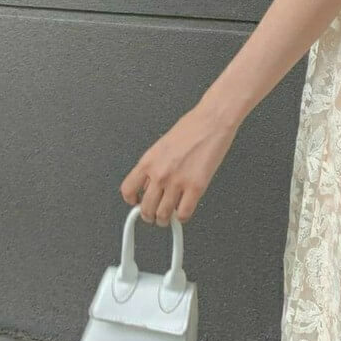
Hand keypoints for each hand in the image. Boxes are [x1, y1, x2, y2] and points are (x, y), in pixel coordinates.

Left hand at [120, 102, 239, 225]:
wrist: (212, 121)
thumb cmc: (192, 126)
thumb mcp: (162, 144)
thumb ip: (154, 165)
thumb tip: (152, 184)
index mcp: (148, 161)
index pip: (128, 190)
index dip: (132, 201)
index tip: (137, 203)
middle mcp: (160, 174)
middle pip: (145, 208)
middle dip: (150, 215)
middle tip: (155, 214)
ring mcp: (177, 182)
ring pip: (163, 215)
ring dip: (166, 219)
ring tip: (170, 216)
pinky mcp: (196, 187)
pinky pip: (184, 213)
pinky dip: (183, 217)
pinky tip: (185, 211)